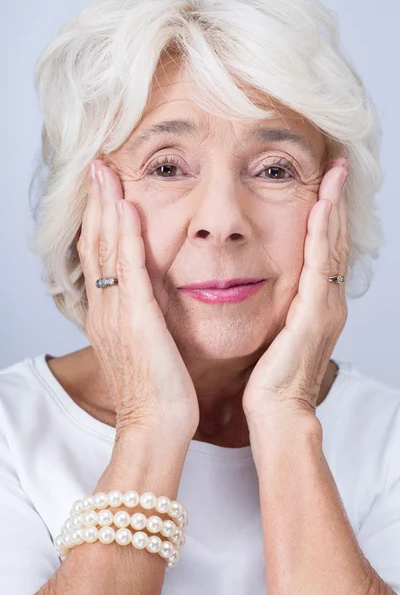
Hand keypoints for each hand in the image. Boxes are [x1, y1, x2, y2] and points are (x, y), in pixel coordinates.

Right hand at [77, 160, 199, 442]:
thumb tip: (150, 302)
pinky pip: (128, 269)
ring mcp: (116, 313)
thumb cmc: (157, 393)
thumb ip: (143, 321)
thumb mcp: (145, 350)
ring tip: (105, 171)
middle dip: (94, 203)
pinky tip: (124, 207)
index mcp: (108, 316)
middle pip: (94, 244)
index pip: (98, 257)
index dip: (98, 221)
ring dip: (104, 207)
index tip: (103, 190)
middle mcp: (105, 310)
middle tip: (96, 166)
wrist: (156, 427)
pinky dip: (124, 236)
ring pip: (105, 249)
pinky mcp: (136, 319)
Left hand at [242, 158, 348, 421]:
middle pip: (333, 241)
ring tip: (335, 173)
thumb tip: (263, 293)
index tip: (323, 186)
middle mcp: (327, 301)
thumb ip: (278, 311)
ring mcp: (325, 306)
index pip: (322, 251)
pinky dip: (322, 234)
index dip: (326, 218)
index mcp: (316, 304)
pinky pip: (318, 265)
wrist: (278, 412)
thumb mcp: (275, 336)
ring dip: (334, 207)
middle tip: (338, 167)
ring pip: (331, 246)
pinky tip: (320, 206)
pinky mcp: (314, 314)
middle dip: (336, 202)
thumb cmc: (271, 379)